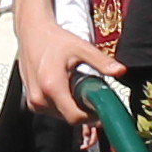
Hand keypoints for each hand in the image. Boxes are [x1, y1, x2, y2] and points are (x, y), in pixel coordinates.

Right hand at [15, 6, 118, 127]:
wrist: (32, 33)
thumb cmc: (54, 39)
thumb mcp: (81, 48)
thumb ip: (101, 62)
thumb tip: (120, 71)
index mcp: (52, 86)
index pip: (75, 117)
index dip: (91, 116)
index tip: (101, 108)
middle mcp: (39, 98)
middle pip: (69, 117)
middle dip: (83, 110)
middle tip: (91, 93)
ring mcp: (33, 102)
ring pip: (60, 115)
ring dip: (72, 107)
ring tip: (76, 87)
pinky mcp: (31, 102)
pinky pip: (52, 111)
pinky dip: (62, 104)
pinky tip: (66, 88)